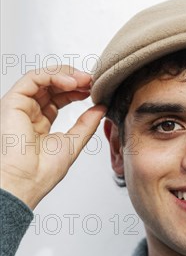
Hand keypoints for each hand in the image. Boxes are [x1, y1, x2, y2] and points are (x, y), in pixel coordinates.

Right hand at [0, 66, 105, 209]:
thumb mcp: (74, 143)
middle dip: (75, 80)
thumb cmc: (43, 171)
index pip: (59, 98)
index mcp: (41, 123)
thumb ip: (87, 124)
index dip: (78, 91)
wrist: (28, 180)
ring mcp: (21, 106)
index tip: (95, 89)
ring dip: (66, 75)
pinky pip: (33, 78)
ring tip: (85, 80)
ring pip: (43, 78)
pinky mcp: (14, 101)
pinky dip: (53, 76)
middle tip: (93, 81)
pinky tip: (71, 83)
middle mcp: (30, 112)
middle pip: (52, 85)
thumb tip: (101, 108)